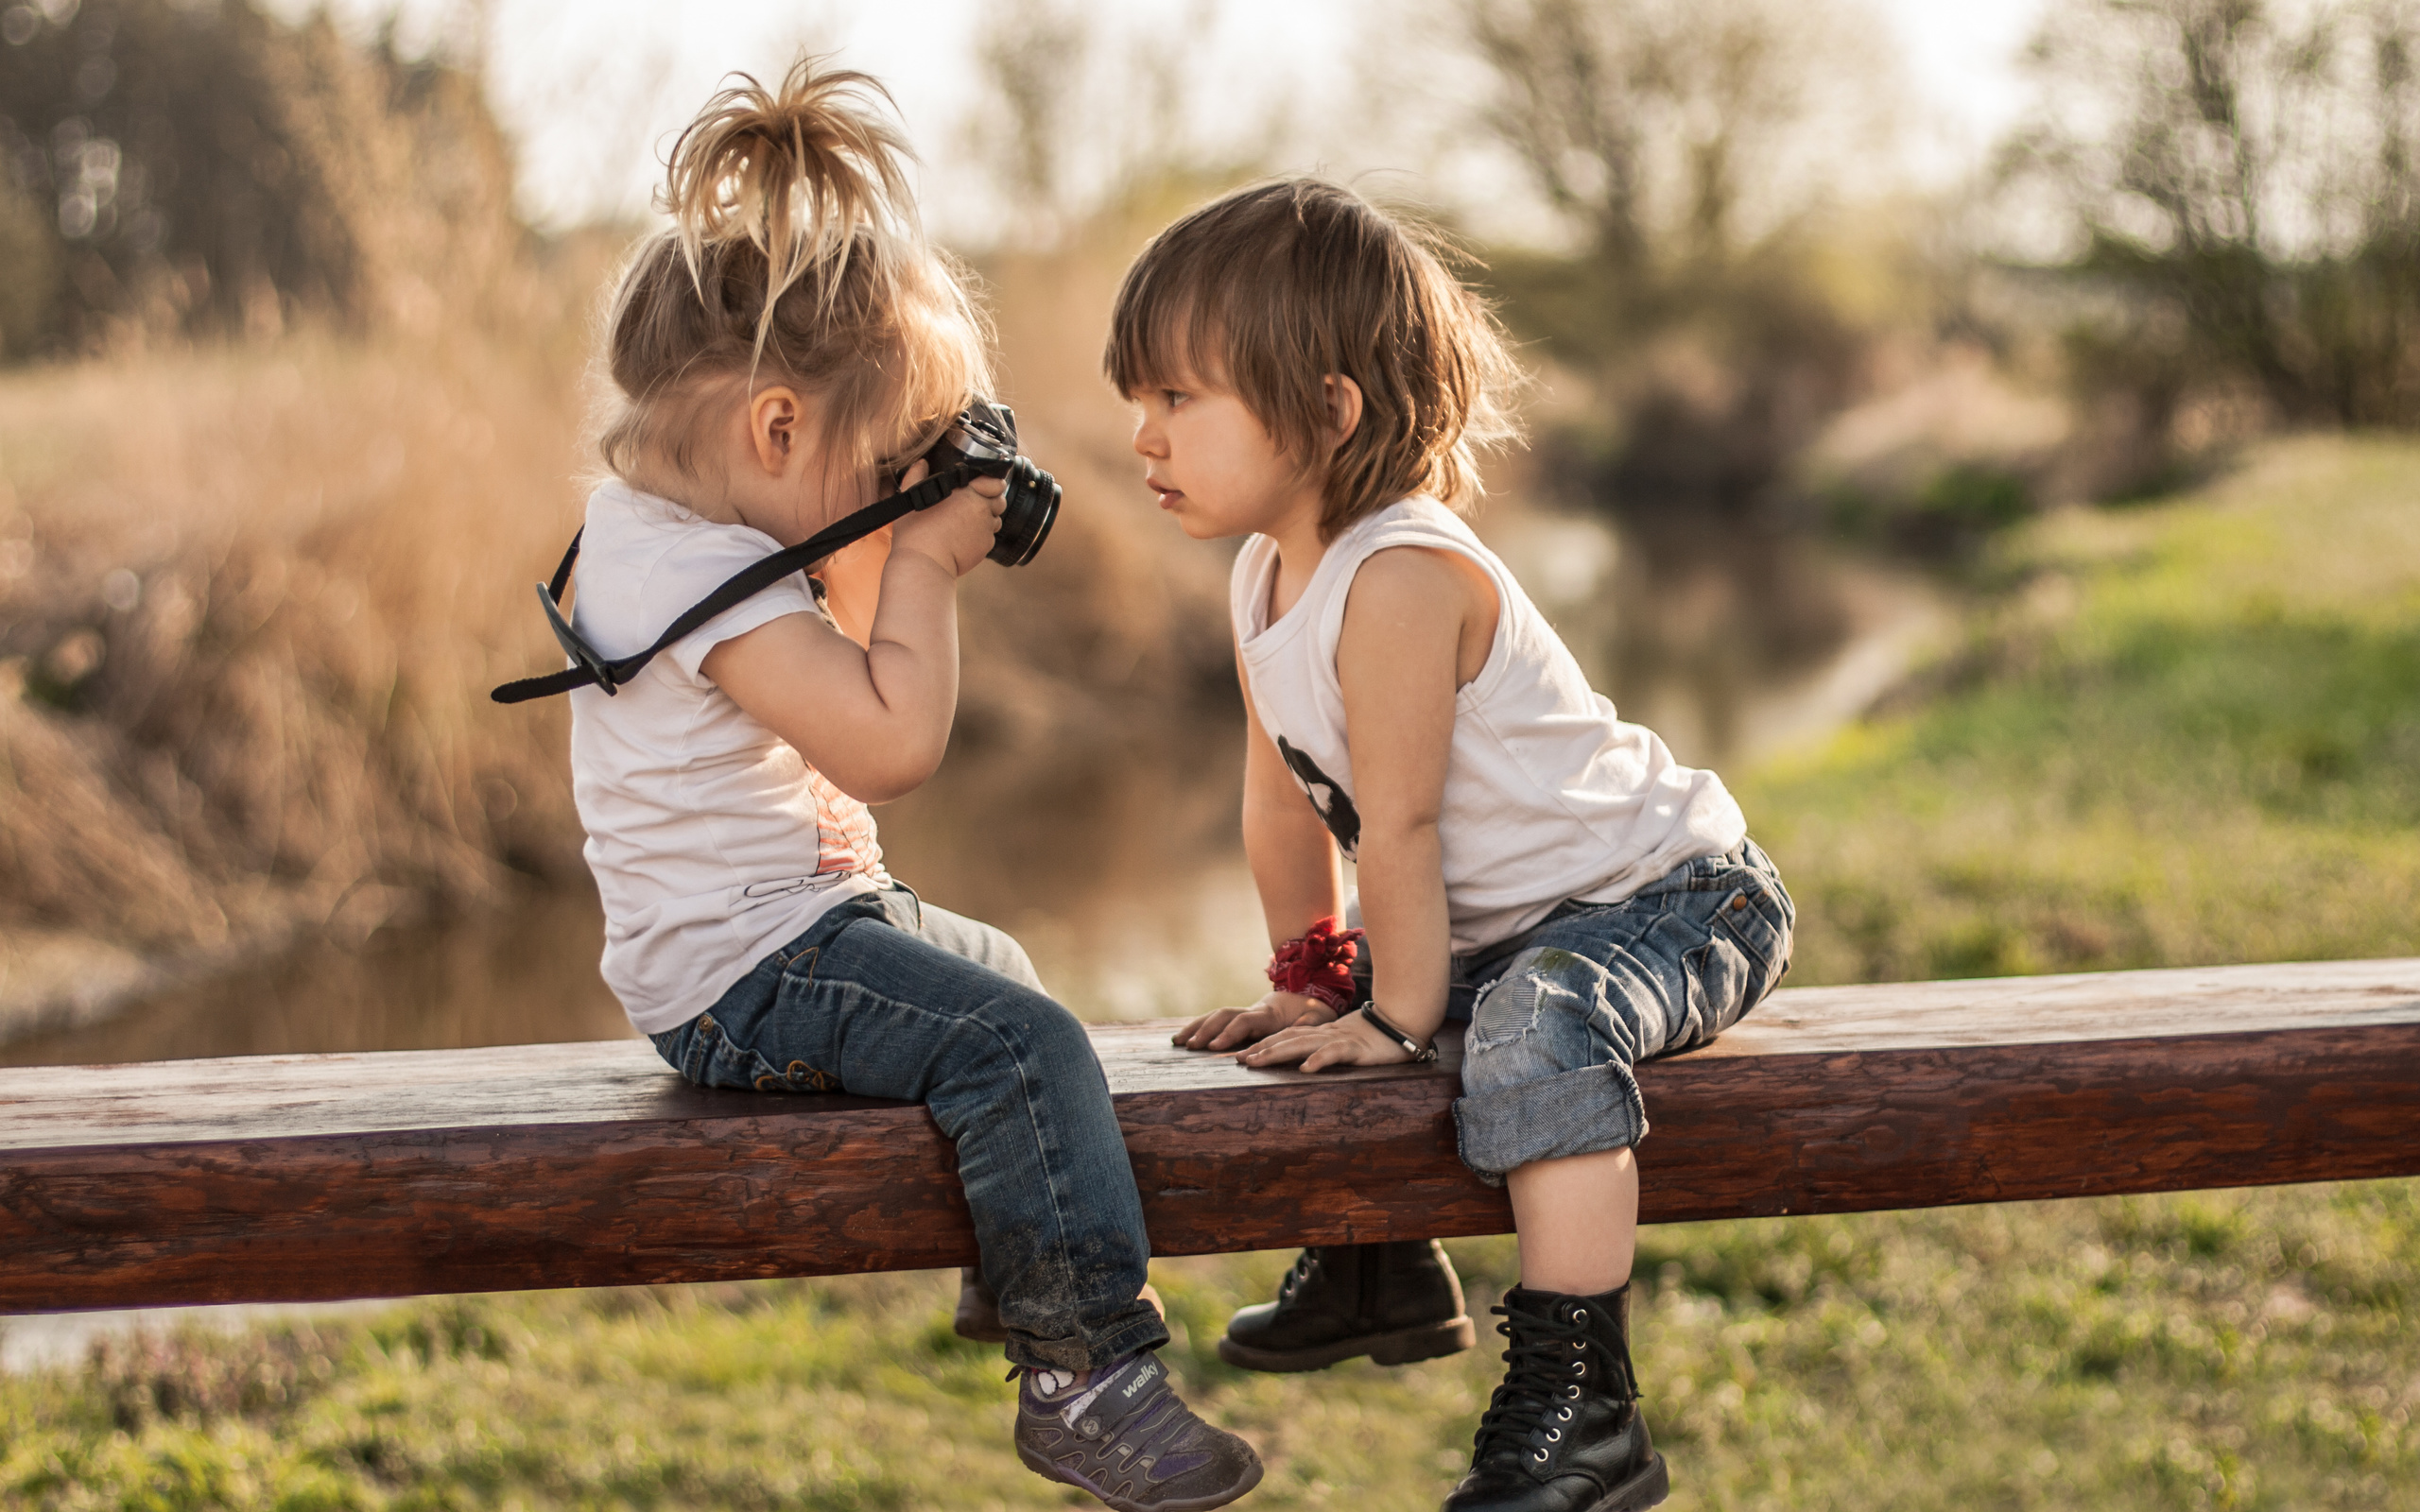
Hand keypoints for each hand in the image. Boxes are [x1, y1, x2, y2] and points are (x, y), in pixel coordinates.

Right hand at [889, 460, 1006, 577]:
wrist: (923, 564)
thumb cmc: (916, 531)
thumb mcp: (910, 498)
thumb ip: (916, 476)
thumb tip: (921, 464)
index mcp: (968, 493)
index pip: (996, 483)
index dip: (991, 484)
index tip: (981, 487)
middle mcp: (982, 510)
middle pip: (999, 501)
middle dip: (989, 502)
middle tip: (970, 506)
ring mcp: (986, 530)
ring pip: (995, 520)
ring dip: (985, 519)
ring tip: (964, 524)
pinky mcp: (986, 547)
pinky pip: (989, 538)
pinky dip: (980, 537)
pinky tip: (962, 539)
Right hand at [1171, 991, 1333, 1050]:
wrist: (1307, 996)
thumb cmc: (1313, 1012)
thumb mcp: (1317, 1016)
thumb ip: (1309, 1021)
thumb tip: (1305, 1025)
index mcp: (1269, 1014)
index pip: (1244, 1021)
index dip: (1229, 1033)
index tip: (1215, 1047)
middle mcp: (1252, 1011)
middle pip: (1224, 1015)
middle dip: (1205, 1030)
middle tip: (1190, 1046)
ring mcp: (1244, 1013)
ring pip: (1215, 1016)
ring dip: (1196, 1027)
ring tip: (1177, 1042)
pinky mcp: (1239, 1019)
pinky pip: (1215, 1020)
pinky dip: (1198, 1027)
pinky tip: (1182, 1039)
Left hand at [1237, 1009, 1411, 1072]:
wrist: (1405, 1022)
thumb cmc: (1376, 1036)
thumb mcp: (1345, 1042)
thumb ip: (1326, 1048)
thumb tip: (1305, 1061)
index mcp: (1321, 1033)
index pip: (1287, 1037)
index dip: (1263, 1044)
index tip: (1242, 1055)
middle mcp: (1325, 1034)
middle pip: (1287, 1039)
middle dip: (1261, 1049)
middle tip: (1238, 1060)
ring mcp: (1339, 1039)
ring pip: (1303, 1044)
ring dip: (1278, 1052)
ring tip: (1257, 1062)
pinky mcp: (1356, 1048)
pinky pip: (1335, 1053)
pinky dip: (1319, 1060)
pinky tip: (1305, 1069)